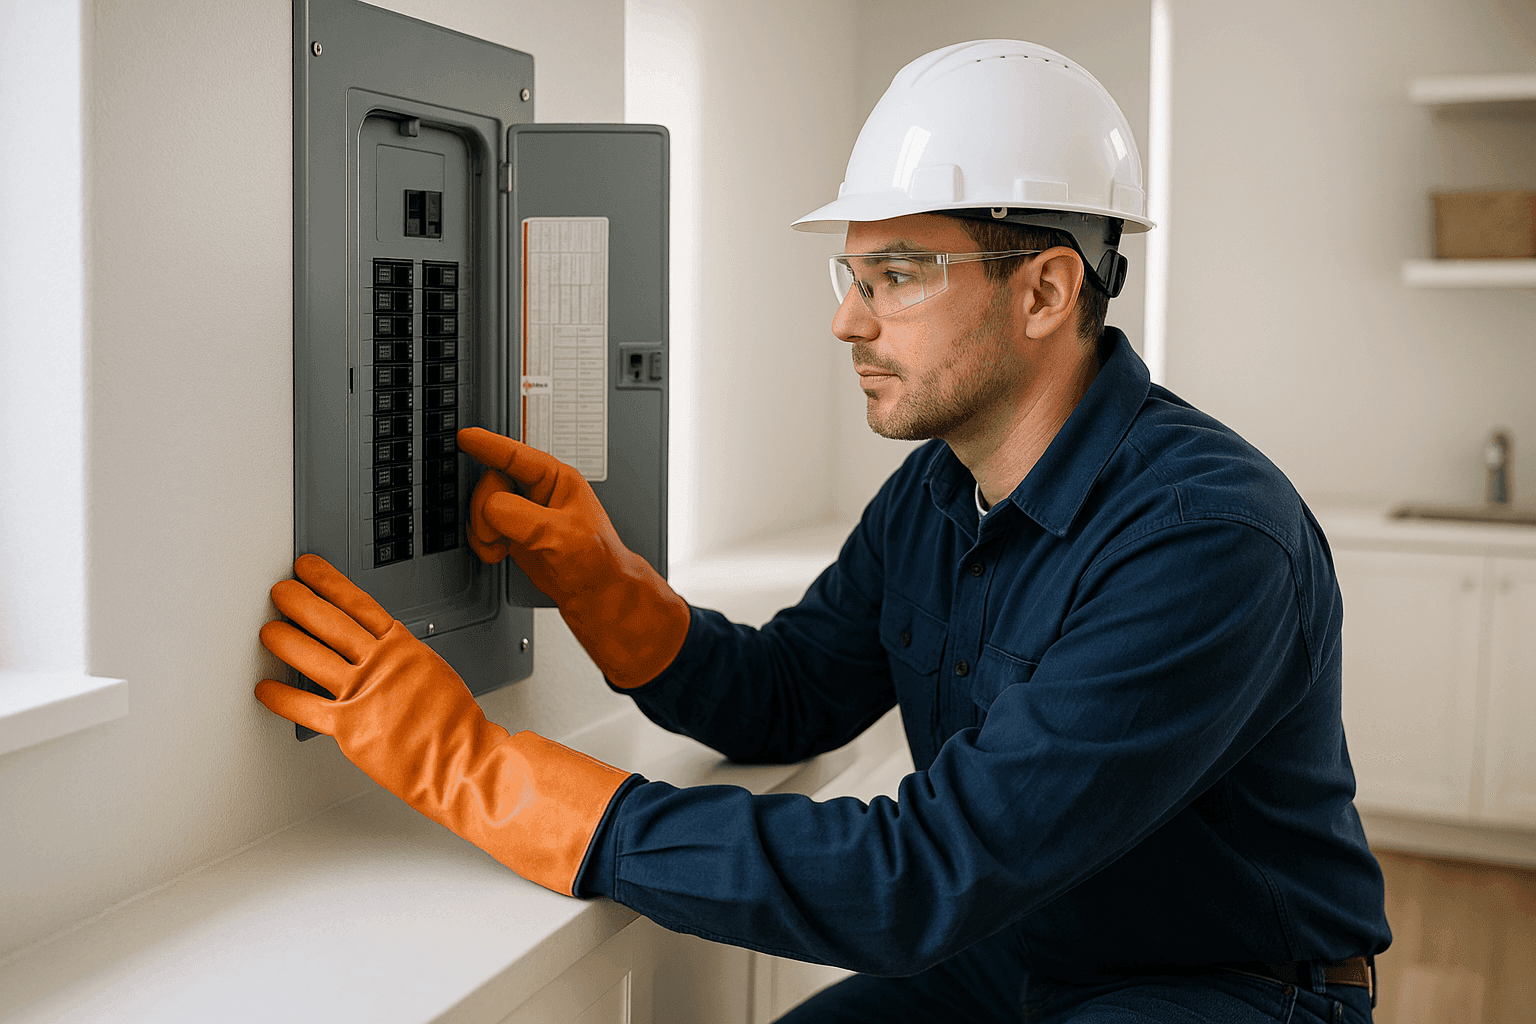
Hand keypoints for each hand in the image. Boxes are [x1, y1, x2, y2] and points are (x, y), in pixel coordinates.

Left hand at [254, 554, 632, 894]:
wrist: (464, 760)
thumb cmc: (455, 724)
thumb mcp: (434, 673)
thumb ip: (402, 660)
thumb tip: (382, 651)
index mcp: (402, 647)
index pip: (358, 604)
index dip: (329, 582)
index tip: (310, 569)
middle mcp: (381, 664)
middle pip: (330, 622)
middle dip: (300, 602)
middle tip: (282, 591)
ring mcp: (364, 693)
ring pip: (313, 656)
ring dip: (285, 639)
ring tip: (269, 629)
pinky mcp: (350, 726)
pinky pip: (305, 708)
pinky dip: (281, 698)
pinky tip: (266, 689)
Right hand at [457, 427, 688, 688]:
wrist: (597, 598)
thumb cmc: (596, 564)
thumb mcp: (559, 535)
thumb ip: (520, 515)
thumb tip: (490, 509)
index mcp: (558, 480)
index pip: (516, 455)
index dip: (488, 445)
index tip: (465, 437)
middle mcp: (540, 493)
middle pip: (491, 482)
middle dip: (485, 509)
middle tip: (496, 533)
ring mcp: (526, 514)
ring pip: (482, 505)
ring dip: (483, 529)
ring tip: (500, 547)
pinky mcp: (515, 535)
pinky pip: (482, 527)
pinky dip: (482, 542)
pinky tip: (497, 554)